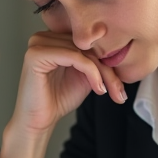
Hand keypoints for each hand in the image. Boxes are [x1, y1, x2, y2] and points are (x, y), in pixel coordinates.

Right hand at [0, 31, 128, 157]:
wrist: (39, 121)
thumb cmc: (58, 99)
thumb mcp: (85, 76)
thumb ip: (96, 60)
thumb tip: (119, 48)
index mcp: (54, 38)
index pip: (88, 42)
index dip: (108, 61)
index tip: (120, 85)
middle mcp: (44, 36)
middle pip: (87, 46)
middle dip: (107, 70)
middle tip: (119, 92)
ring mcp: (38, 43)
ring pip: (83, 51)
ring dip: (102, 73)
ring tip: (109, 91)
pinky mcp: (36, 54)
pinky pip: (74, 56)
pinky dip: (91, 72)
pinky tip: (98, 88)